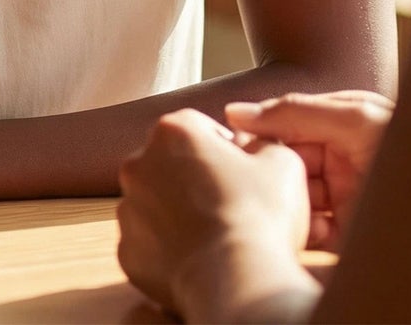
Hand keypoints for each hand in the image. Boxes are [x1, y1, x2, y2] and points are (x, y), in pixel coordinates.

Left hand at [117, 109, 308, 316]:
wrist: (238, 280)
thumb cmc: (260, 215)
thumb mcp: (282, 162)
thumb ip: (261, 142)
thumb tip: (252, 147)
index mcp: (172, 131)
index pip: (199, 129)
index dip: (225, 151)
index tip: (242, 175)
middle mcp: (138, 162)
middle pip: (170, 164)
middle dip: (193, 179)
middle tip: (227, 206)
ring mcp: (128, 208)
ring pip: (153, 204)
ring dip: (175, 214)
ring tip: (211, 236)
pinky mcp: (127, 251)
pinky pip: (147, 245)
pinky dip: (166, 251)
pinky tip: (195, 260)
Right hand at [225, 90, 392, 249]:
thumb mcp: (354, 117)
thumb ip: (295, 111)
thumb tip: (235, 112)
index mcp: (341, 125)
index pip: (285, 125)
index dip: (258, 132)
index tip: (230, 141)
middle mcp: (340, 160)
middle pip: (286, 161)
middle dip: (267, 168)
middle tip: (244, 174)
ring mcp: (344, 198)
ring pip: (293, 196)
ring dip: (280, 199)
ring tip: (270, 200)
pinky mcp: (347, 234)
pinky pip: (309, 230)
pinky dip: (297, 228)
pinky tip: (292, 224)